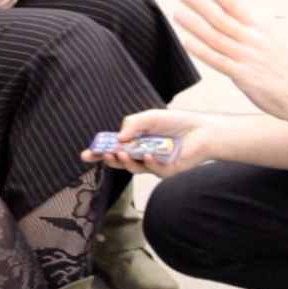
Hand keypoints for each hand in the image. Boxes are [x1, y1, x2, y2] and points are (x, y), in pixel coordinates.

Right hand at [80, 109, 215, 177]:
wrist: (201, 129)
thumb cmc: (176, 122)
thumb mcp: (150, 117)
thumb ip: (133, 123)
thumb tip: (118, 137)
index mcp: (135, 142)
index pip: (112, 148)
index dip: (98, 152)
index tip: (85, 154)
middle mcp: (141, 154)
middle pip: (119, 161)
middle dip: (109, 159)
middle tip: (103, 154)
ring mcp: (153, 164)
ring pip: (134, 167)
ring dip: (126, 161)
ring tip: (121, 153)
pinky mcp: (166, 171)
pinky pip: (154, 170)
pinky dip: (149, 162)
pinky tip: (149, 155)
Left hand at [173, 0, 287, 121]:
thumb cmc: (287, 72)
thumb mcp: (272, 43)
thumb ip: (251, 33)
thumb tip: (233, 20)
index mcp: (261, 29)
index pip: (234, 4)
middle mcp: (253, 40)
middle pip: (221, 17)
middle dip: (200, 3)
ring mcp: (248, 57)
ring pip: (216, 37)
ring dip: (195, 24)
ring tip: (178, 13)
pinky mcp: (244, 76)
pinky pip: (218, 61)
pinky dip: (202, 51)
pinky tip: (188, 42)